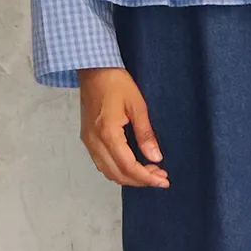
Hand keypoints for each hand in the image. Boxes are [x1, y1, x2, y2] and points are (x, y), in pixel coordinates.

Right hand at [78, 67, 170, 187]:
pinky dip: (117, 170)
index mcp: (107, 133)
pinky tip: (132, 165)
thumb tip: (155, 158)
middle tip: (160, 177)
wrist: (93, 70)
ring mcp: (88, 141)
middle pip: (117, 174)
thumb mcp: (137, 105)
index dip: (146, 177)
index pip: (128, 166)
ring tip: (149, 172)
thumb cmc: (116, 82)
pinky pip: (101, 163)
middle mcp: (94, 141)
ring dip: (129, 177)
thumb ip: (146, 134)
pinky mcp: (87, 138)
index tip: (163, 180)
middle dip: (140, 180)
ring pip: (108, 171)